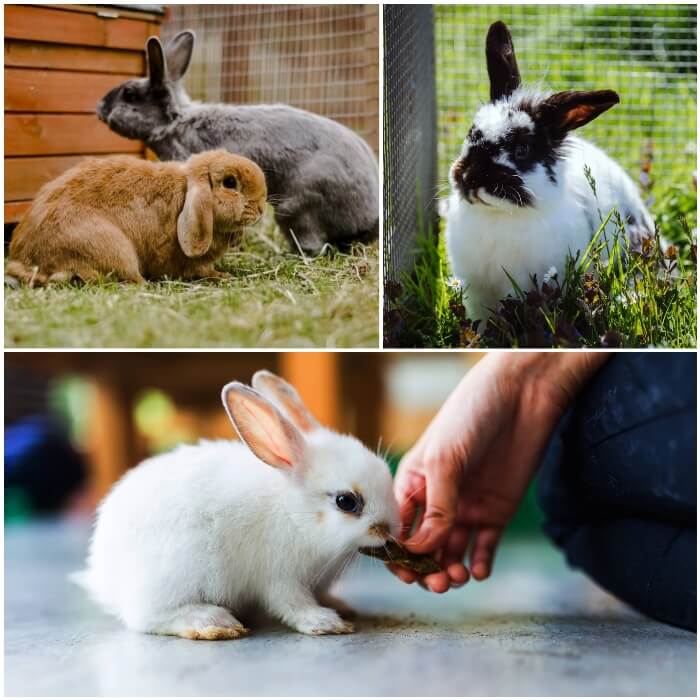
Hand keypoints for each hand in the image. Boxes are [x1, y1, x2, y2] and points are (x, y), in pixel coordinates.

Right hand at [390, 352, 608, 592]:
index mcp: (413, 482)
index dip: (398, 553)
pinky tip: (479, 570)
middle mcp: (437, 499)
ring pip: (452, 551)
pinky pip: (484, 545)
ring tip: (458, 576)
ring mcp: (467, 506)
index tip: (406, 571)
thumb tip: (420, 550)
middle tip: (437, 581)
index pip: (398, 527)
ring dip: (451, 569)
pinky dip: (481, 562)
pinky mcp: (497, 511)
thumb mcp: (444, 459)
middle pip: (424, 546)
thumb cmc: (470, 415)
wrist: (521, 396)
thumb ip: (435, 506)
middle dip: (426, 568)